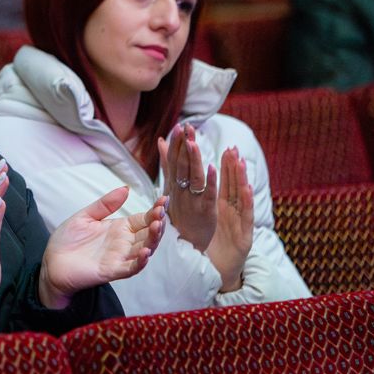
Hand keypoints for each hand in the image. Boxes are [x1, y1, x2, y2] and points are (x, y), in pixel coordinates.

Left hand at [39, 188, 166, 308]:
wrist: (52, 262)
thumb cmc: (68, 240)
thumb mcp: (85, 216)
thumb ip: (105, 204)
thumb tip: (126, 188)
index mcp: (120, 228)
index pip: (144, 219)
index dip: (155, 210)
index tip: (163, 199)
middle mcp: (124, 243)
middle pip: (149, 234)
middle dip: (158, 223)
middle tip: (161, 212)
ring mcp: (119, 257)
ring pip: (144, 250)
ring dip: (153, 240)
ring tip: (158, 226)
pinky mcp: (111, 271)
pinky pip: (130, 268)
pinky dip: (140, 262)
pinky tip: (145, 252)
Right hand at [159, 123, 215, 250]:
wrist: (186, 246)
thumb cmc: (179, 215)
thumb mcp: (170, 188)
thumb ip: (167, 165)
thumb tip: (161, 141)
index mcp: (173, 185)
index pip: (173, 161)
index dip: (176, 144)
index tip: (178, 127)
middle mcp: (180, 192)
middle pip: (181, 166)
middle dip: (184, 146)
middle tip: (186, 127)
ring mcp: (192, 202)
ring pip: (193, 178)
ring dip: (193, 160)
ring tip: (194, 143)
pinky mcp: (206, 212)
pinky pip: (208, 195)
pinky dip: (210, 181)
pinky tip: (212, 167)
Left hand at [205, 147, 253, 292]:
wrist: (217, 270)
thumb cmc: (209, 242)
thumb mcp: (201, 217)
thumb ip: (196, 197)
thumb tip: (181, 176)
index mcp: (220, 205)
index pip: (220, 180)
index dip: (222, 164)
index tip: (224, 147)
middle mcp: (232, 211)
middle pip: (232, 185)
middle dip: (232, 165)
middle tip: (233, 147)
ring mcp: (239, 222)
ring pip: (240, 197)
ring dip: (240, 178)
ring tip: (240, 161)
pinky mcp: (245, 236)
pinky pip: (245, 216)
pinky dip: (247, 202)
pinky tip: (247, 189)